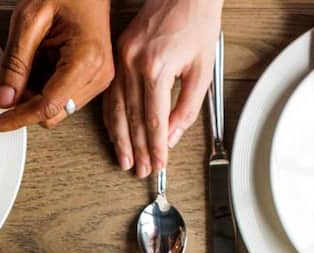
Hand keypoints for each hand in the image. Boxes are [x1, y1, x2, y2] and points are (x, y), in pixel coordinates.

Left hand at [0, 0, 114, 133]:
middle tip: (12, 76)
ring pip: (57, 109)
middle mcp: (98, 74)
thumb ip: (14, 63)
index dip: (16, 118)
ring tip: (34, 58)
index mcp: (85, 59)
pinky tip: (43, 61)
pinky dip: (45, 86)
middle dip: (26, 102)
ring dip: (36, 93)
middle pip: (52, 113)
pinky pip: (64, 97)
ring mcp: (99, 78)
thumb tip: (2, 99)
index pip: (46, 107)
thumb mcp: (29, 20)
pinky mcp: (95, 78)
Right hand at [106, 0, 217, 176]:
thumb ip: (188, 106)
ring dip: (121, 138)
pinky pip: (110, 93)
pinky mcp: (116, 54)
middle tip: (141, 170)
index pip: (153, 119)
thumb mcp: (202, 68)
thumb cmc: (196, 21)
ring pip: (116, 108)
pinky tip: (115, 132)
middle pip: (132, 118)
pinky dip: (112, 117)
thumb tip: (173, 135)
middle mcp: (133, 63)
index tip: (159, 163)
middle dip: (138, 149)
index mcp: (156, 67)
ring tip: (125, 159)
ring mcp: (121, 58)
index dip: (156, 146)